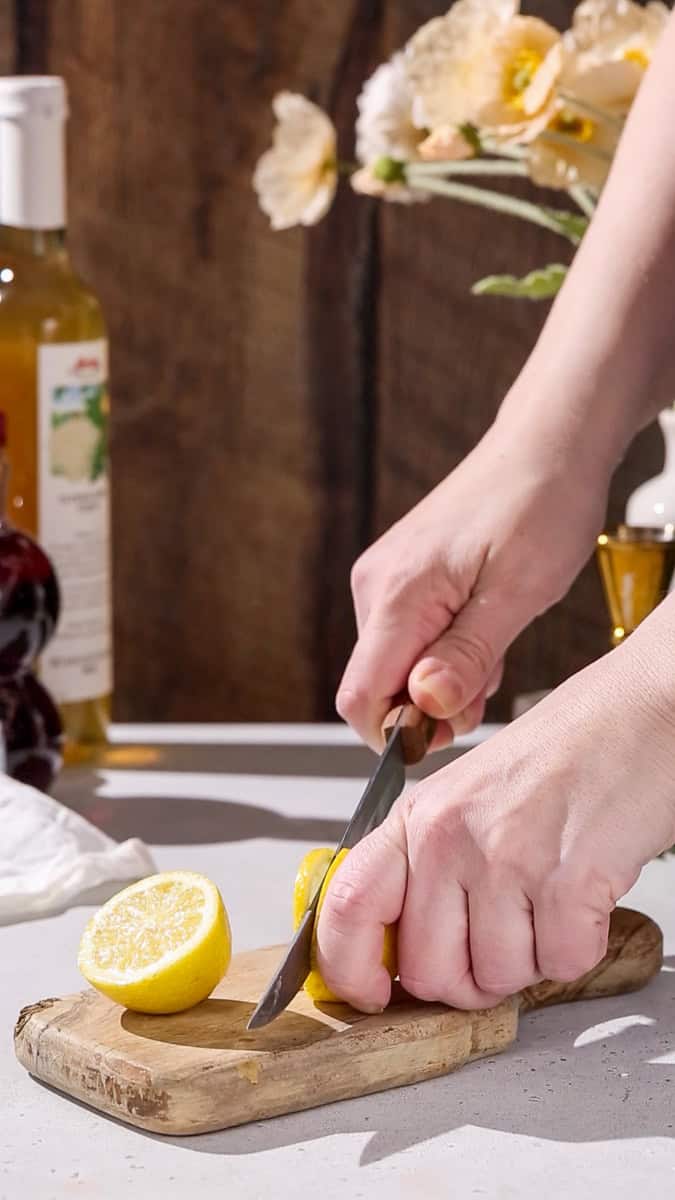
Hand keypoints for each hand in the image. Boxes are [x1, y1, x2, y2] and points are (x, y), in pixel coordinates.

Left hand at [319, 614, 674, 1011]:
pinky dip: (580, 946)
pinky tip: (585, 896)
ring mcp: (505, 858)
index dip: (348, 968)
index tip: (372, 995)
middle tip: (504, 940)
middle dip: (471, 978)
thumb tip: (402, 945)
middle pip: (429, 970)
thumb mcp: (469, 795)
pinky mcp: (566, 880)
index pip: (347, 905)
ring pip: (500, 977)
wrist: (642, 712)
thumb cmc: (565, 751)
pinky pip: (562, 964)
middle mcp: (449, 835)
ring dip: (533, 958)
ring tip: (551, 896)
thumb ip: (428, 864)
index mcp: (418, 815)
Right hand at [336, 418, 609, 751]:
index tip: (446, 729)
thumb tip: (424, 705)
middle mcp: (376, 586)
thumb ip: (466, 656)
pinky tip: (485, 628)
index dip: (397, 732)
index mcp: (397, 594)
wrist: (546, 446)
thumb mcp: (518, 594)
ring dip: (445, 675)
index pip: (359, 698)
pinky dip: (446, 649)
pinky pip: (409, 636)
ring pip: (397, 664)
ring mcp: (386, 578)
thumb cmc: (539, 504)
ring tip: (495, 642)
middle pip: (378, 685)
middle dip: (431, 703)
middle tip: (490, 680)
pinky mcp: (402, 575)